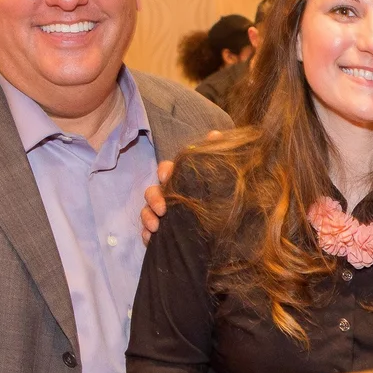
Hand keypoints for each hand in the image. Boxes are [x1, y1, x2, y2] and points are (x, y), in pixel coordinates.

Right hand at [141, 129, 222, 244]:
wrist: (227, 234)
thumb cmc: (221, 202)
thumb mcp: (222, 180)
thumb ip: (216, 156)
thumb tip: (215, 134)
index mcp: (181, 182)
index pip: (166, 170)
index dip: (164, 171)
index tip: (166, 176)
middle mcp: (169, 197)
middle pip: (152, 192)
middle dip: (153, 198)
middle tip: (163, 209)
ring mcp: (163, 215)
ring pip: (146, 211)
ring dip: (147, 217)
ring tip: (156, 227)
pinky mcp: (162, 233)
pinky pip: (146, 233)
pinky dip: (145, 235)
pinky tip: (150, 238)